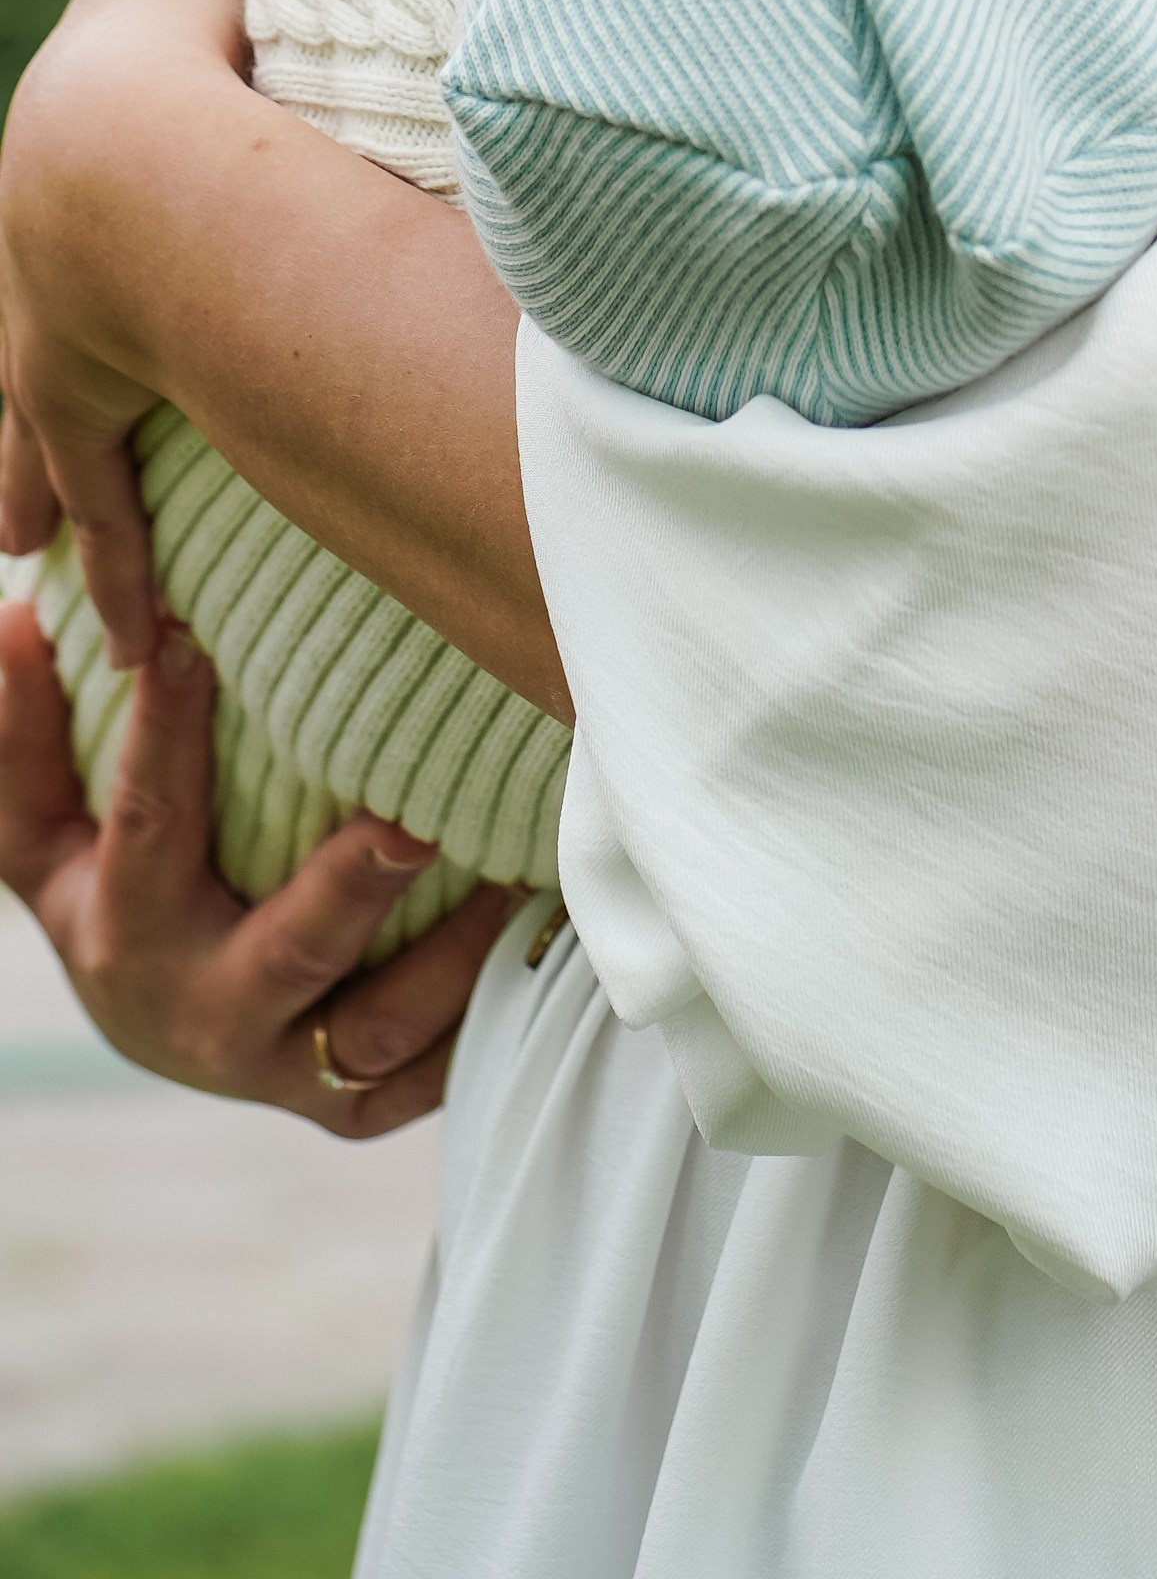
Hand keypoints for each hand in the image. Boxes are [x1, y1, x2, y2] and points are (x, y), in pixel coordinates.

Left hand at [0, 0, 242, 663]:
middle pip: (18, 368)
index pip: (38, 248)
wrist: (134, 158)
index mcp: (58, 187)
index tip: (35, 338)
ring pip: (48, 458)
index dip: (36, 304)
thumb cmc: (175, 44)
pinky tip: (132, 646)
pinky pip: (111, 519)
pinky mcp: (105, 419)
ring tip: (66, 585)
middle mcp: (39, 289)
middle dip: (15, 427)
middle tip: (9, 506)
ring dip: (59, 515)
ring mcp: (63, 365)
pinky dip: (121, 580)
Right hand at [0, 595, 519, 1132]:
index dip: (164, 729)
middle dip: (352, 890)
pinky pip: (426, 1074)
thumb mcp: (42, 832)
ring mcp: (282, 1066)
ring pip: (379, 1028)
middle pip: (289, 953)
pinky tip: (536, 941)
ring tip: (515, 873)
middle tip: (416, 819)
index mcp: (121, 930)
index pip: (147, 821)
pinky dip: (482, 1014)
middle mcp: (203, 1012)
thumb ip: (22, 735)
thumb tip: (13, 620)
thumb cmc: (108, 890)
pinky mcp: (349, 1104)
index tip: (193, 635)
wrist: (157, 1026)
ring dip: (453, 957)